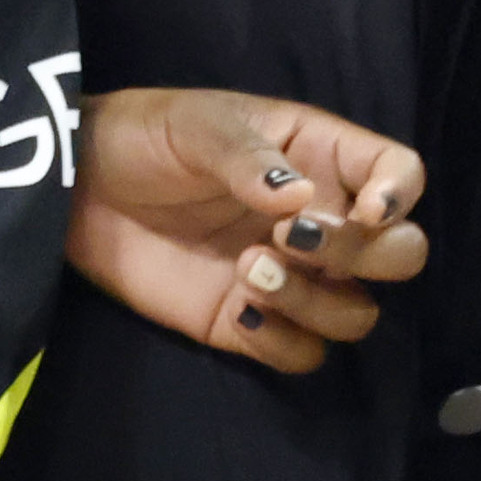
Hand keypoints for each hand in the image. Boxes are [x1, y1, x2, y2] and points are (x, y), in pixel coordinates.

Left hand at [67, 88, 426, 375]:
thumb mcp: (198, 126)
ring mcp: (292, 277)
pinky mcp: (251, 323)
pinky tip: (237, 307)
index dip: (399, 196)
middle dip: (363, 256)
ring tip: (248, 268)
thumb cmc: (148, 137)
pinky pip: (303, 355)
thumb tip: (300, 200)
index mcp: (321, 156)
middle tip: (294, 238)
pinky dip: (282, 341)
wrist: (80, 191)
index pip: (400, 175)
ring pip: (357, 314)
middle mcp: (322, 220)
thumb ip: (249, 158)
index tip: (365, 212)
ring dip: (317, 301)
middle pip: (400, 255)